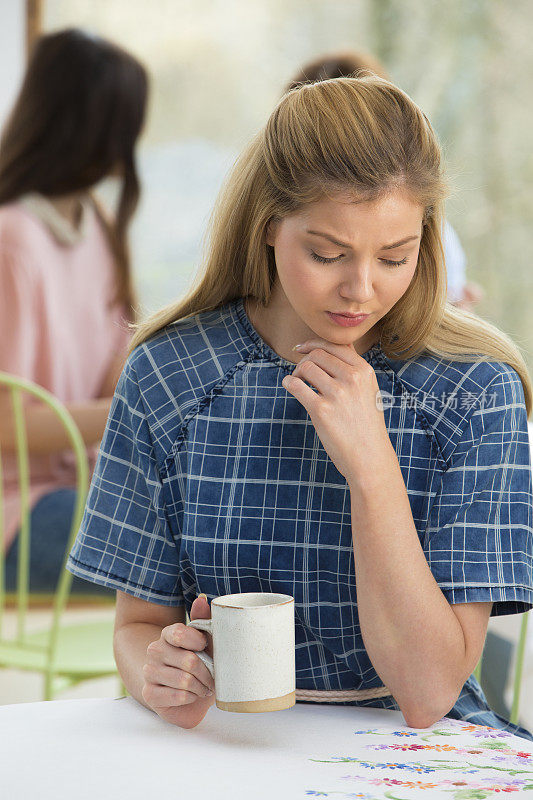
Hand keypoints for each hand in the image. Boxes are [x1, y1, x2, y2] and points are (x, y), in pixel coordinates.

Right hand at [142, 595, 215, 728]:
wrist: (190, 693)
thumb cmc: (202, 665)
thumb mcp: (209, 642)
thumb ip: (204, 620)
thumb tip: (202, 599)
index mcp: (168, 634)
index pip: (179, 633)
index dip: (199, 642)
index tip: (206, 648)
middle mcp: (155, 650)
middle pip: (188, 660)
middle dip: (207, 673)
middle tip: (213, 678)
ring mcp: (149, 672)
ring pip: (184, 680)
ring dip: (200, 687)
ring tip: (203, 688)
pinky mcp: (149, 694)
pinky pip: (177, 696)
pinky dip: (191, 698)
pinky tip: (191, 696)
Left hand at [281, 338, 390, 484]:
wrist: (369, 457)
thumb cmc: (366, 425)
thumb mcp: (369, 391)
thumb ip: (353, 370)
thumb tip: (329, 349)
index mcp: (365, 371)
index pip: (334, 345)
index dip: (313, 343)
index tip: (301, 348)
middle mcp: (352, 378)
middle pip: (317, 355)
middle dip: (304, 361)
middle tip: (300, 373)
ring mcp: (337, 393)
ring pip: (306, 368)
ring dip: (296, 373)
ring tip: (298, 383)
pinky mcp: (321, 410)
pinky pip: (296, 385)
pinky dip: (288, 383)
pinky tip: (289, 386)